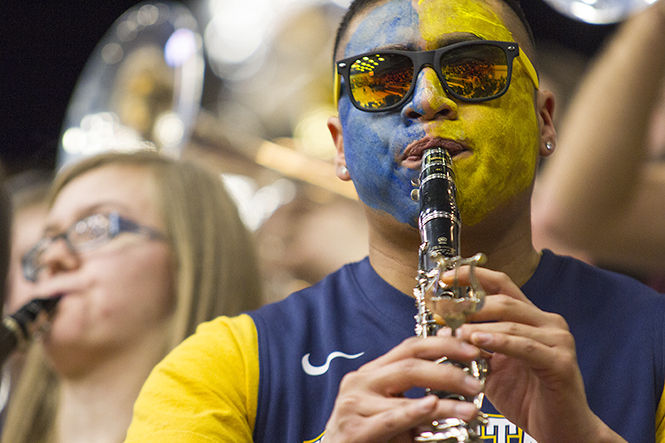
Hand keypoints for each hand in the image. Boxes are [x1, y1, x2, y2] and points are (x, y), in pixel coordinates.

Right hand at [323, 335, 482, 442]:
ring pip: (405, 394)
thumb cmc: (369, 436)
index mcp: (372, 372)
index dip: (444, 345)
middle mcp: (360, 382)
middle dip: (448, 371)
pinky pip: (389, 419)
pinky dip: (412, 412)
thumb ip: (418, 389)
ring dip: (444, 401)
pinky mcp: (354, 430)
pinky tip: (432, 407)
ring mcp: (354, 405)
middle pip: (410, 365)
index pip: (410, 347)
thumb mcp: (394, 408)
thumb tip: (453, 358)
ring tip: (470, 408)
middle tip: (476, 384)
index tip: (473, 350)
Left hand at [447, 267, 624, 441]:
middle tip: (442, 310)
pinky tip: (478, 341)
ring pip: (512, 323)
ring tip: (454, 330)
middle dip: (469, 304)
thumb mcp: (493, 368)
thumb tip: (446, 330)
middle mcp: (548, 323)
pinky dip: (500, 342)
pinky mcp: (561, 362)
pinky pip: (526, 347)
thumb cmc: (528, 398)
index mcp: (531, 318)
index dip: (473, 277)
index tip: (445, 278)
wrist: (562, 431)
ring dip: (478, 325)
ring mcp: (558, 340)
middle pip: (504, 301)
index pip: (502, 286)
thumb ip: (476, 347)